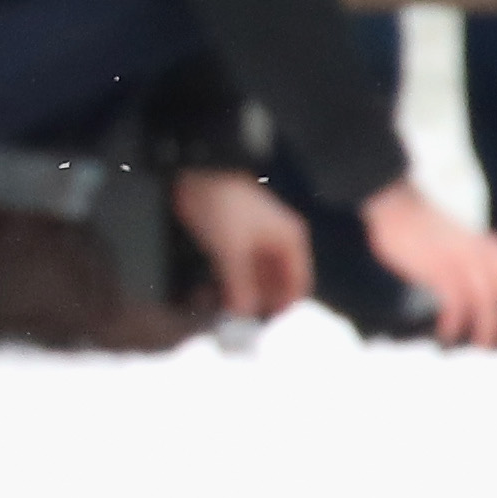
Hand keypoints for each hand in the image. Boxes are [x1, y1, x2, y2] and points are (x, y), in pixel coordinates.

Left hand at [171, 168, 312, 320]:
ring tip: (225, 312)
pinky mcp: (233, 242)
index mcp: (289, 240)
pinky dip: (229, 284)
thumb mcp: (233, 250)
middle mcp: (277, 243)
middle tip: (241, 324)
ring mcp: (255, 243)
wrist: (197, 171)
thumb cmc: (224, 203)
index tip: (263, 325)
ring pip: (255, 280)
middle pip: (276, 285)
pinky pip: (237, 272)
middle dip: (260, 304)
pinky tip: (215, 295)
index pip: (298, 284)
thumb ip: (240, 286)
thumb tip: (244, 315)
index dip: (283, 306)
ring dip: (243, 296)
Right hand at [360, 180, 496, 347]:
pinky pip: (456, 301)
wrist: (399, 208)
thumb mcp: (471, 250)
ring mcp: (464, 260)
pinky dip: (455, 323)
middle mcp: (488, 255)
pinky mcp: (439, 267)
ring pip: (490, 302)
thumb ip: (489, 272)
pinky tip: (446, 333)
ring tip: (478, 345)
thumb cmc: (433, 239)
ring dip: (488, 331)